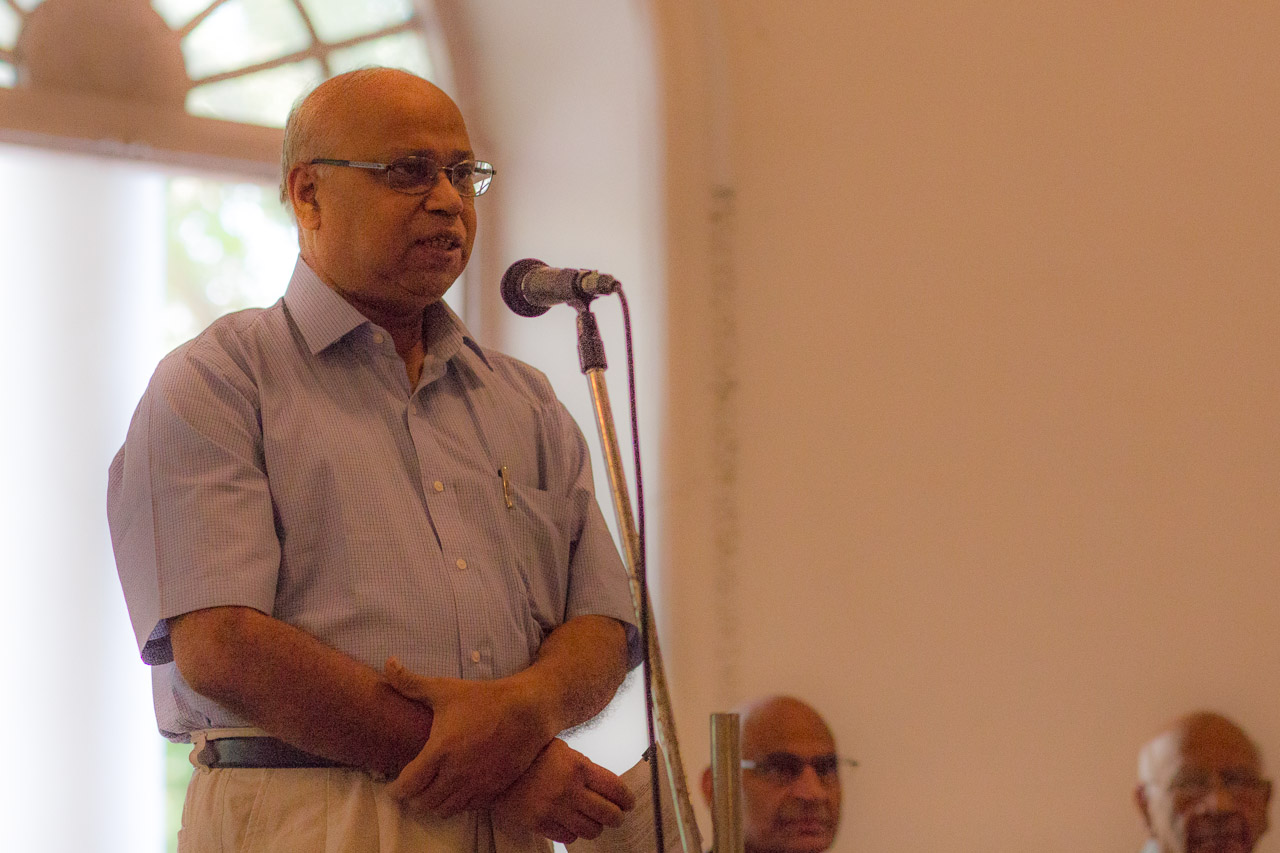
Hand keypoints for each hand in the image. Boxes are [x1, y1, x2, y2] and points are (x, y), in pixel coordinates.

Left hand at [383, 657, 552, 815]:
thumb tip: (388, 663)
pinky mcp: (493, 790)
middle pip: (423, 802)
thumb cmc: (485, 698)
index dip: (396, 789)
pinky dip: (455, 803)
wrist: (529, 710)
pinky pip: (467, 808)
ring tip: (430, 791)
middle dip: (412, 798)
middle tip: (410, 787)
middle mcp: (456, 774)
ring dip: (433, 803)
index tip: (393, 785)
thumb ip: (411, 682)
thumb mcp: (445, 689)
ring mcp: (476, 785)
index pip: (407, 786)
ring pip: (444, 810)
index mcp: (440, 751)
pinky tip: (454, 790)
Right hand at [492, 738, 635, 843]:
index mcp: (579, 767)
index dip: (627, 799)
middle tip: (615, 814)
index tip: (628, 803)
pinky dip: (573, 833)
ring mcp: (554, 809)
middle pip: (609, 814)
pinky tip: (570, 823)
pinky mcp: (538, 823)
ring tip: (592, 821)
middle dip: (616, 816)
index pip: (616, 789)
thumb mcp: (563, 750)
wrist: (495, 764)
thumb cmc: (532, 754)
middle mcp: (569, 790)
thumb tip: (608, 787)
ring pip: (591, 830)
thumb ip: (585, 767)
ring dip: (595, 827)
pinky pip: (567, 837)